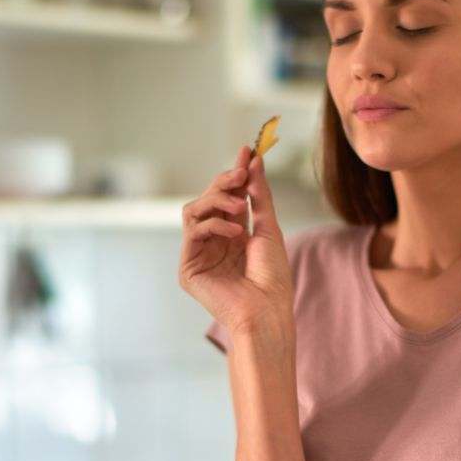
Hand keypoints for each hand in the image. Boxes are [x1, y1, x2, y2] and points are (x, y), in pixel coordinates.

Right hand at [178, 145, 293, 336]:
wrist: (267, 310)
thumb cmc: (273, 277)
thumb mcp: (269, 227)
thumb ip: (259, 194)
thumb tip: (254, 160)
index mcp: (233, 234)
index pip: (228, 196)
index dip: (235, 173)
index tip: (246, 149)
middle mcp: (213, 242)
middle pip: (208, 199)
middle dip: (224, 182)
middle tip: (240, 174)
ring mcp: (199, 254)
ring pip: (194, 210)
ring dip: (217, 200)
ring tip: (241, 208)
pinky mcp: (188, 268)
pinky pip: (192, 231)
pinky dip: (214, 224)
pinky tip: (235, 233)